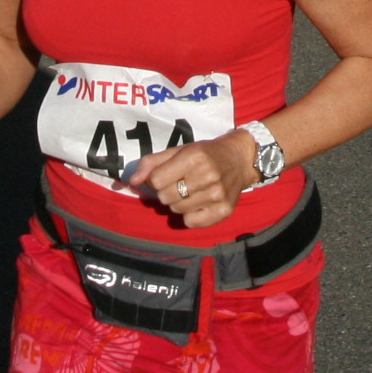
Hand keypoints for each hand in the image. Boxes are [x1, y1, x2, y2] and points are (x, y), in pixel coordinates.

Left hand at [124, 130, 256, 230]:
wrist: (239, 159)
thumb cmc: (204, 153)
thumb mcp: (178, 150)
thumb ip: (152, 163)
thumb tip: (132, 181)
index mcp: (194, 157)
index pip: (156, 180)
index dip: (156, 179)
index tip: (166, 174)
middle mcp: (207, 175)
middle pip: (164, 197)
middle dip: (166, 191)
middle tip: (179, 183)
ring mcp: (217, 194)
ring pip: (176, 210)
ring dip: (178, 203)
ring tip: (190, 191)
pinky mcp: (224, 210)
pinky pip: (191, 222)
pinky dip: (190, 216)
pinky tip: (199, 203)